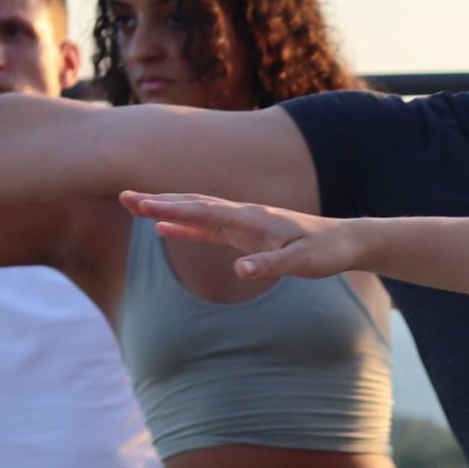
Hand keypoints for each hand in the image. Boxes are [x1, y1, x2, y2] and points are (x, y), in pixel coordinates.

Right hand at [119, 191, 361, 278]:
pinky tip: (164, 229)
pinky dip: (185, 227)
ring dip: (166, 209)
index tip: (141, 204)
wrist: (344, 242)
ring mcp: (243, 222)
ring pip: (197, 212)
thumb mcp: (301, 264)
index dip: (171, 208)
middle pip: (193, 204)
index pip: (204, 210)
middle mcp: (244, 214)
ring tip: (133, 205)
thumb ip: (270, 267)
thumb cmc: (325, 252)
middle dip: (157, 201)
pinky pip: (208, 228)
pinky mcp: (246, 234)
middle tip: (123, 197)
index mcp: (252, 218)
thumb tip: (238, 270)